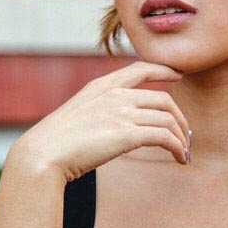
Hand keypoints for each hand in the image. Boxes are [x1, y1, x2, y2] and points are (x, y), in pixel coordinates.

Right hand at [11, 60, 191, 180]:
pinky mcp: (128, 135)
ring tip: (184, 153)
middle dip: (179, 118)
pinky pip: (165, 137)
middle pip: (163, 99)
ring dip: (181, 137)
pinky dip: (178, 148)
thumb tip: (110, 127)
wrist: (43, 154)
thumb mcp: (77, 115)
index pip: (140, 68)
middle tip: (184, 135)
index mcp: (101, 86)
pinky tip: (180, 159)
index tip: (178, 75)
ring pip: (168, 119)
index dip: (164, 70)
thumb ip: (98, 112)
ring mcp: (122, 113)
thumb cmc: (54, 143)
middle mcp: (115, 95)